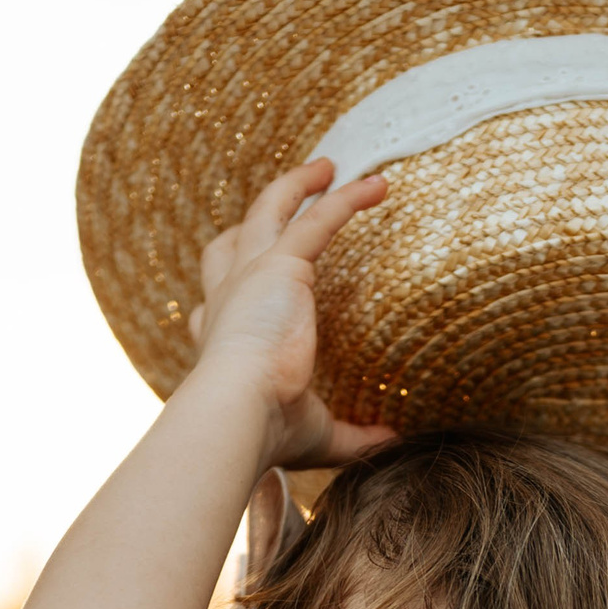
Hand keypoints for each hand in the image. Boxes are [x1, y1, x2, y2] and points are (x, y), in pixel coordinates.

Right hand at [179, 157, 397, 472]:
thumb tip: (390, 442)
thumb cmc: (266, 431)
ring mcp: (249, 276)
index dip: (227, 286)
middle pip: (232, 242)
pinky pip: (317, 219)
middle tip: (289, 194)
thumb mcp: (316, 434)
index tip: (244, 282)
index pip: (217, 303)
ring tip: (328, 167)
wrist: (238, 411)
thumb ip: (353, 435)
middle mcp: (227, 301)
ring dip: (297, 186)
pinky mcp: (278, 265)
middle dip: (260, 215)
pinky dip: (346, 199)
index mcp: (222, 340)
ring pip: (269, 211)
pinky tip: (378, 186)